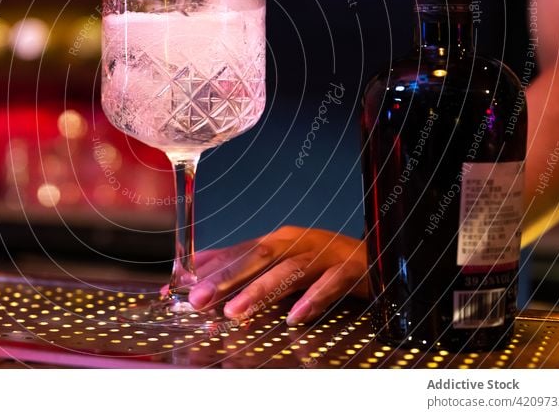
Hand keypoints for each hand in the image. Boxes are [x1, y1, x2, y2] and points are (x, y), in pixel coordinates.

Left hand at [182, 225, 368, 324]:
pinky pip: (331, 284)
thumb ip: (247, 269)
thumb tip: (201, 276)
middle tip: (198, 299)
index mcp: (278, 241)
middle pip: (258, 258)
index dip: (210, 268)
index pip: (238, 252)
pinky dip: (312, 300)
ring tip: (235, 312)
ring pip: (290, 271)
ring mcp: (324, 255)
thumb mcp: (284, 261)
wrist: (378, 257)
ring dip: (261, 291)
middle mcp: (297, 243)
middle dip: (226, 278)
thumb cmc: (324, 261)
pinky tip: (295, 317)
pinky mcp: (351, 270)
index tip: (180, 285)